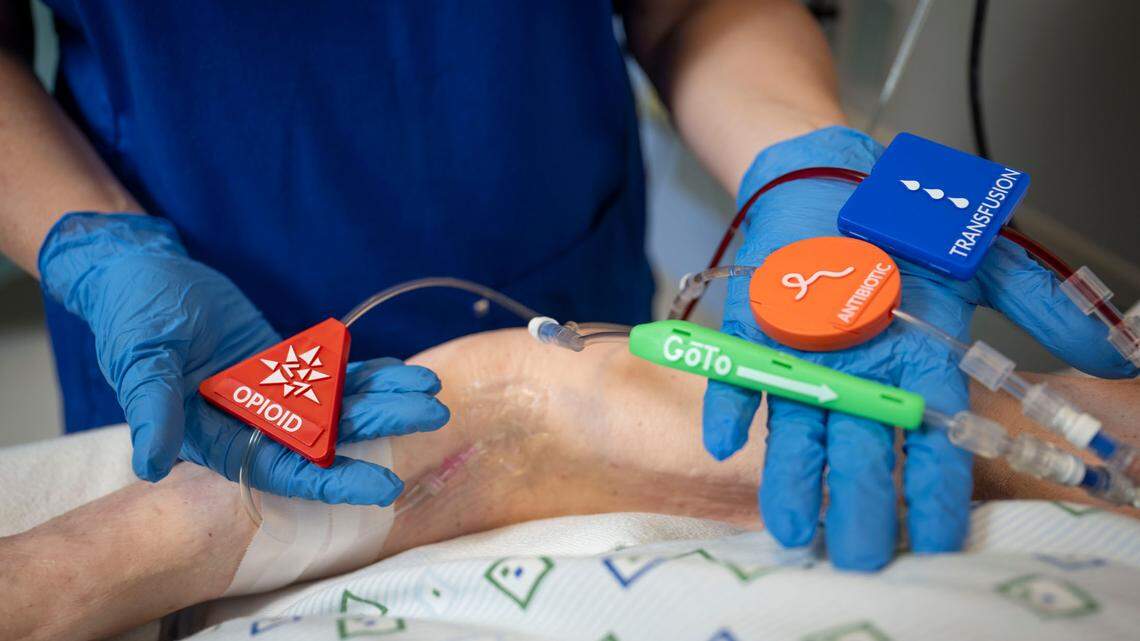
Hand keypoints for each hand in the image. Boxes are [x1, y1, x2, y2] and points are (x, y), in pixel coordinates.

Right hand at [39, 213, 448, 503]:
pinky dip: (366, 373)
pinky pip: (331, 374)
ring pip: (338, 403)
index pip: (284, 471)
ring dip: (384, 398)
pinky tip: (401, 371)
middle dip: (380, 427)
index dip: (333, 480)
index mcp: (215, 438)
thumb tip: (150, 464)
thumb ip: (152, 409)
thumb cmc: (131, 316)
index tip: (384, 485)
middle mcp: (249, 424)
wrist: (140, 272)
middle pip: (327, 437)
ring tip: (431, 388)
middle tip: (434, 415)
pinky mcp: (282, 364)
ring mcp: (271, 394)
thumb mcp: (140, 359)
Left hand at [703, 127, 1137, 568]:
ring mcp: (804, 359)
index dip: (933, 491)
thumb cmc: (907, 224)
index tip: (933, 540)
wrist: (836, 178)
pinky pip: (739, 375)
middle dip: (859, 504)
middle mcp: (860, 377)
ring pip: (799, 430)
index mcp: (916, 367)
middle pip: (861, 452)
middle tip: (858, 556)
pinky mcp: (754, 334)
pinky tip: (724, 441)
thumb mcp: (982, 259)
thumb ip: (1039, 305)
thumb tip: (1112, 354)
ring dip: (793, 478)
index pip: (930, 443)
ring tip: (793, 529)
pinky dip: (729, 405)